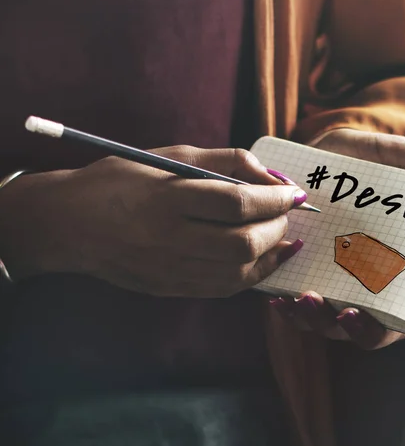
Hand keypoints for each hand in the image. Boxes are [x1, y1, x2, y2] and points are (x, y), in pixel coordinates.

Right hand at [0, 147, 305, 297]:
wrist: (69, 223)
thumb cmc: (123, 178)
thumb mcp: (172, 156)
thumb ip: (226, 161)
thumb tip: (272, 177)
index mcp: (167, 198)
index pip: (236, 203)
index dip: (274, 198)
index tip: (293, 192)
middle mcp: (168, 239)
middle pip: (242, 244)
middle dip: (277, 228)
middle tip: (286, 212)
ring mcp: (167, 270)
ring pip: (237, 275)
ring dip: (272, 255)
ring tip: (284, 236)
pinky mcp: (168, 288)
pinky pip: (222, 289)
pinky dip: (252, 275)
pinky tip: (263, 258)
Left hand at [269, 129, 404, 348]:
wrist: (320, 149)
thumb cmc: (367, 159)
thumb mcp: (402, 156)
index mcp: (396, 266)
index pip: (401, 314)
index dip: (390, 325)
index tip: (378, 317)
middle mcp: (363, 282)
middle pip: (363, 327)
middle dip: (352, 328)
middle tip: (341, 312)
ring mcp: (330, 281)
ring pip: (324, 321)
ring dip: (313, 320)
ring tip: (303, 299)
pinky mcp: (299, 273)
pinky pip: (292, 303)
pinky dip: (286, 307)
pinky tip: (277, 296)